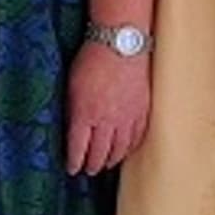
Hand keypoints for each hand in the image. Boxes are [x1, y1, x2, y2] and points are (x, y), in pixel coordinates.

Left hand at [64, 40, 150, 174]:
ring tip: (105, 165)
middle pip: (99, 153)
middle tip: (88, 171)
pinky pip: (136, 137)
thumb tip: (71, 128)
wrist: (121, 43)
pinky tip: (126, 151)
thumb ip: (72, 110)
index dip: (75, 162)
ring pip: (119, 149)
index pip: (78, 148)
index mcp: (85, 115)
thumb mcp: (71, 85)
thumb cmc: (91, 59)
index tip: (72, 170)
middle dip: (92, 165)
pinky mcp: (142, 111)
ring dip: (111, 160)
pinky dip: (130, 148)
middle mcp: (106, 121)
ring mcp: (127, 118)